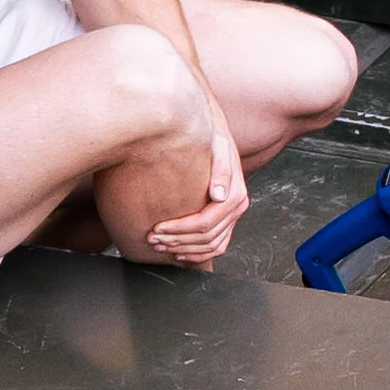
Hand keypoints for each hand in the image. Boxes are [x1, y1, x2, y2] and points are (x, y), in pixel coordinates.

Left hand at [147, 109, 248, 268]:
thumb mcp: (217, 146)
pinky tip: (178, 252)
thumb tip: (219, 195)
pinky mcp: (226, 221)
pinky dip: (197, 253)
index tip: (157, 228)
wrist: (215, 136)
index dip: (180, 229)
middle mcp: (236, 208)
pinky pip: (216, 246)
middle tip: (152, 239)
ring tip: (160, 246)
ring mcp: (233, 216)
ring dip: (184, 249)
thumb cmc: (211, 140)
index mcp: (235, 194)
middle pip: (206, 237)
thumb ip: (220, 168)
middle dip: (177, 240)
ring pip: (211, 245)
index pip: (205, 222)